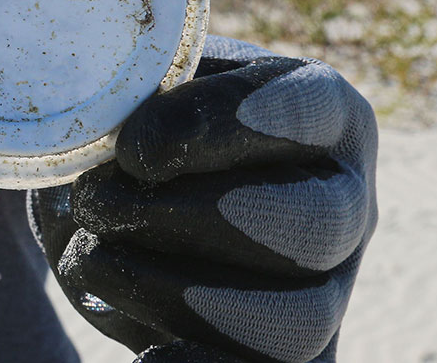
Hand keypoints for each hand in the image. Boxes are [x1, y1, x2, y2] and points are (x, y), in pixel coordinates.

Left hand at [29, 36, 376, 362]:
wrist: (118, 207)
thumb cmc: (132, 135)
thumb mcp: (134, 100)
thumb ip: (134, 102)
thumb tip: (114, 148)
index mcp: (323, 116)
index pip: (312, 106)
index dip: (222, 122)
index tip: (135, 146)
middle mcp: (345, 204)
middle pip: (317, 224)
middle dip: (189, 216)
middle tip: (98, 199)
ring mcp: (325, 290)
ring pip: (295, 320)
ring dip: (171, 291)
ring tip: (92, 256)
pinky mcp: (284, 354)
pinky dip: (188, 362)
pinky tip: (142, 350)